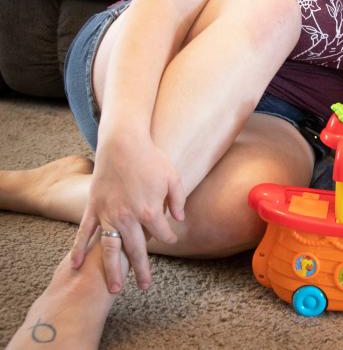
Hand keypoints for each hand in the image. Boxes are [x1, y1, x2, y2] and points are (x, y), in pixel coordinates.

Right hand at [69, 136, 185, 291]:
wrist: (123, 143)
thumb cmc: (151, 159)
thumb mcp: (173, 177)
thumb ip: (178, 200)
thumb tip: (179, 219)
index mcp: (150, 211)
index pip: (162, 234)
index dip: (169, 237)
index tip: (171, 238)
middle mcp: (128, 217)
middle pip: (136, 250)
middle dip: (141, 270)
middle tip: (145, 286)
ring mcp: (108, 214)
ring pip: (109, 249)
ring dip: (112, 270)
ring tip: (115, 288)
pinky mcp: (93, 208)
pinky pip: (84, 233)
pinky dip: (78, 249)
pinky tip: (74, 266)